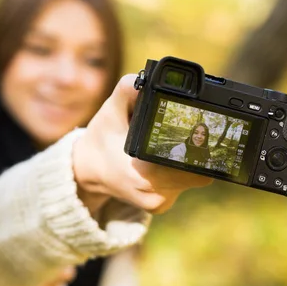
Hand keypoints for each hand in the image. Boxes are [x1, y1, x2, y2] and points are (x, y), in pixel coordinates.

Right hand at [73, 74, 212, 214]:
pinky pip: (183, 186)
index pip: (191, 164)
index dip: (199, 147)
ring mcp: (157, 204)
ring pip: (194, 179)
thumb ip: (126, 92)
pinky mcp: (160, 207)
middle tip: (193, 131)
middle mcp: (152, 196)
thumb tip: (144, 78)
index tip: (199, 130)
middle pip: (198, 171)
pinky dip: (181, 170)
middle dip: (196, 150)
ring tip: (173, 144)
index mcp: (140, 176)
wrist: (87, 171)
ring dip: (190, 160)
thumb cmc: (101, 139)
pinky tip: (166, 159)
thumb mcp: (109, 112)